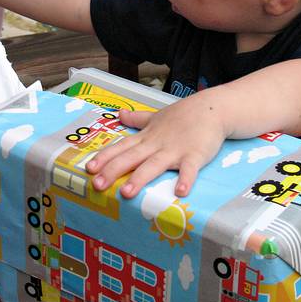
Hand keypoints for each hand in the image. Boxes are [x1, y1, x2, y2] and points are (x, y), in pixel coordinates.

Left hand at [85, 92, 229, 198]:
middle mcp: (156, 144)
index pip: (121, 147)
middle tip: (97, 185)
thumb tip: (118, 114)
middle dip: (113, 171)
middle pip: (131, 158)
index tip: (88, 168)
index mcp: (146, 137)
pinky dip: (185, 179)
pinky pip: (189, 169)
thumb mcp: (156, 116)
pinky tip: (180, 192)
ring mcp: (175, 150)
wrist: (212, 108)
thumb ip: (137, 119)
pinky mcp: (195, 155)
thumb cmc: (183, 115)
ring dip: (140, 178)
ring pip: (154, 165)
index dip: (105, 158)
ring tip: (127, 193)